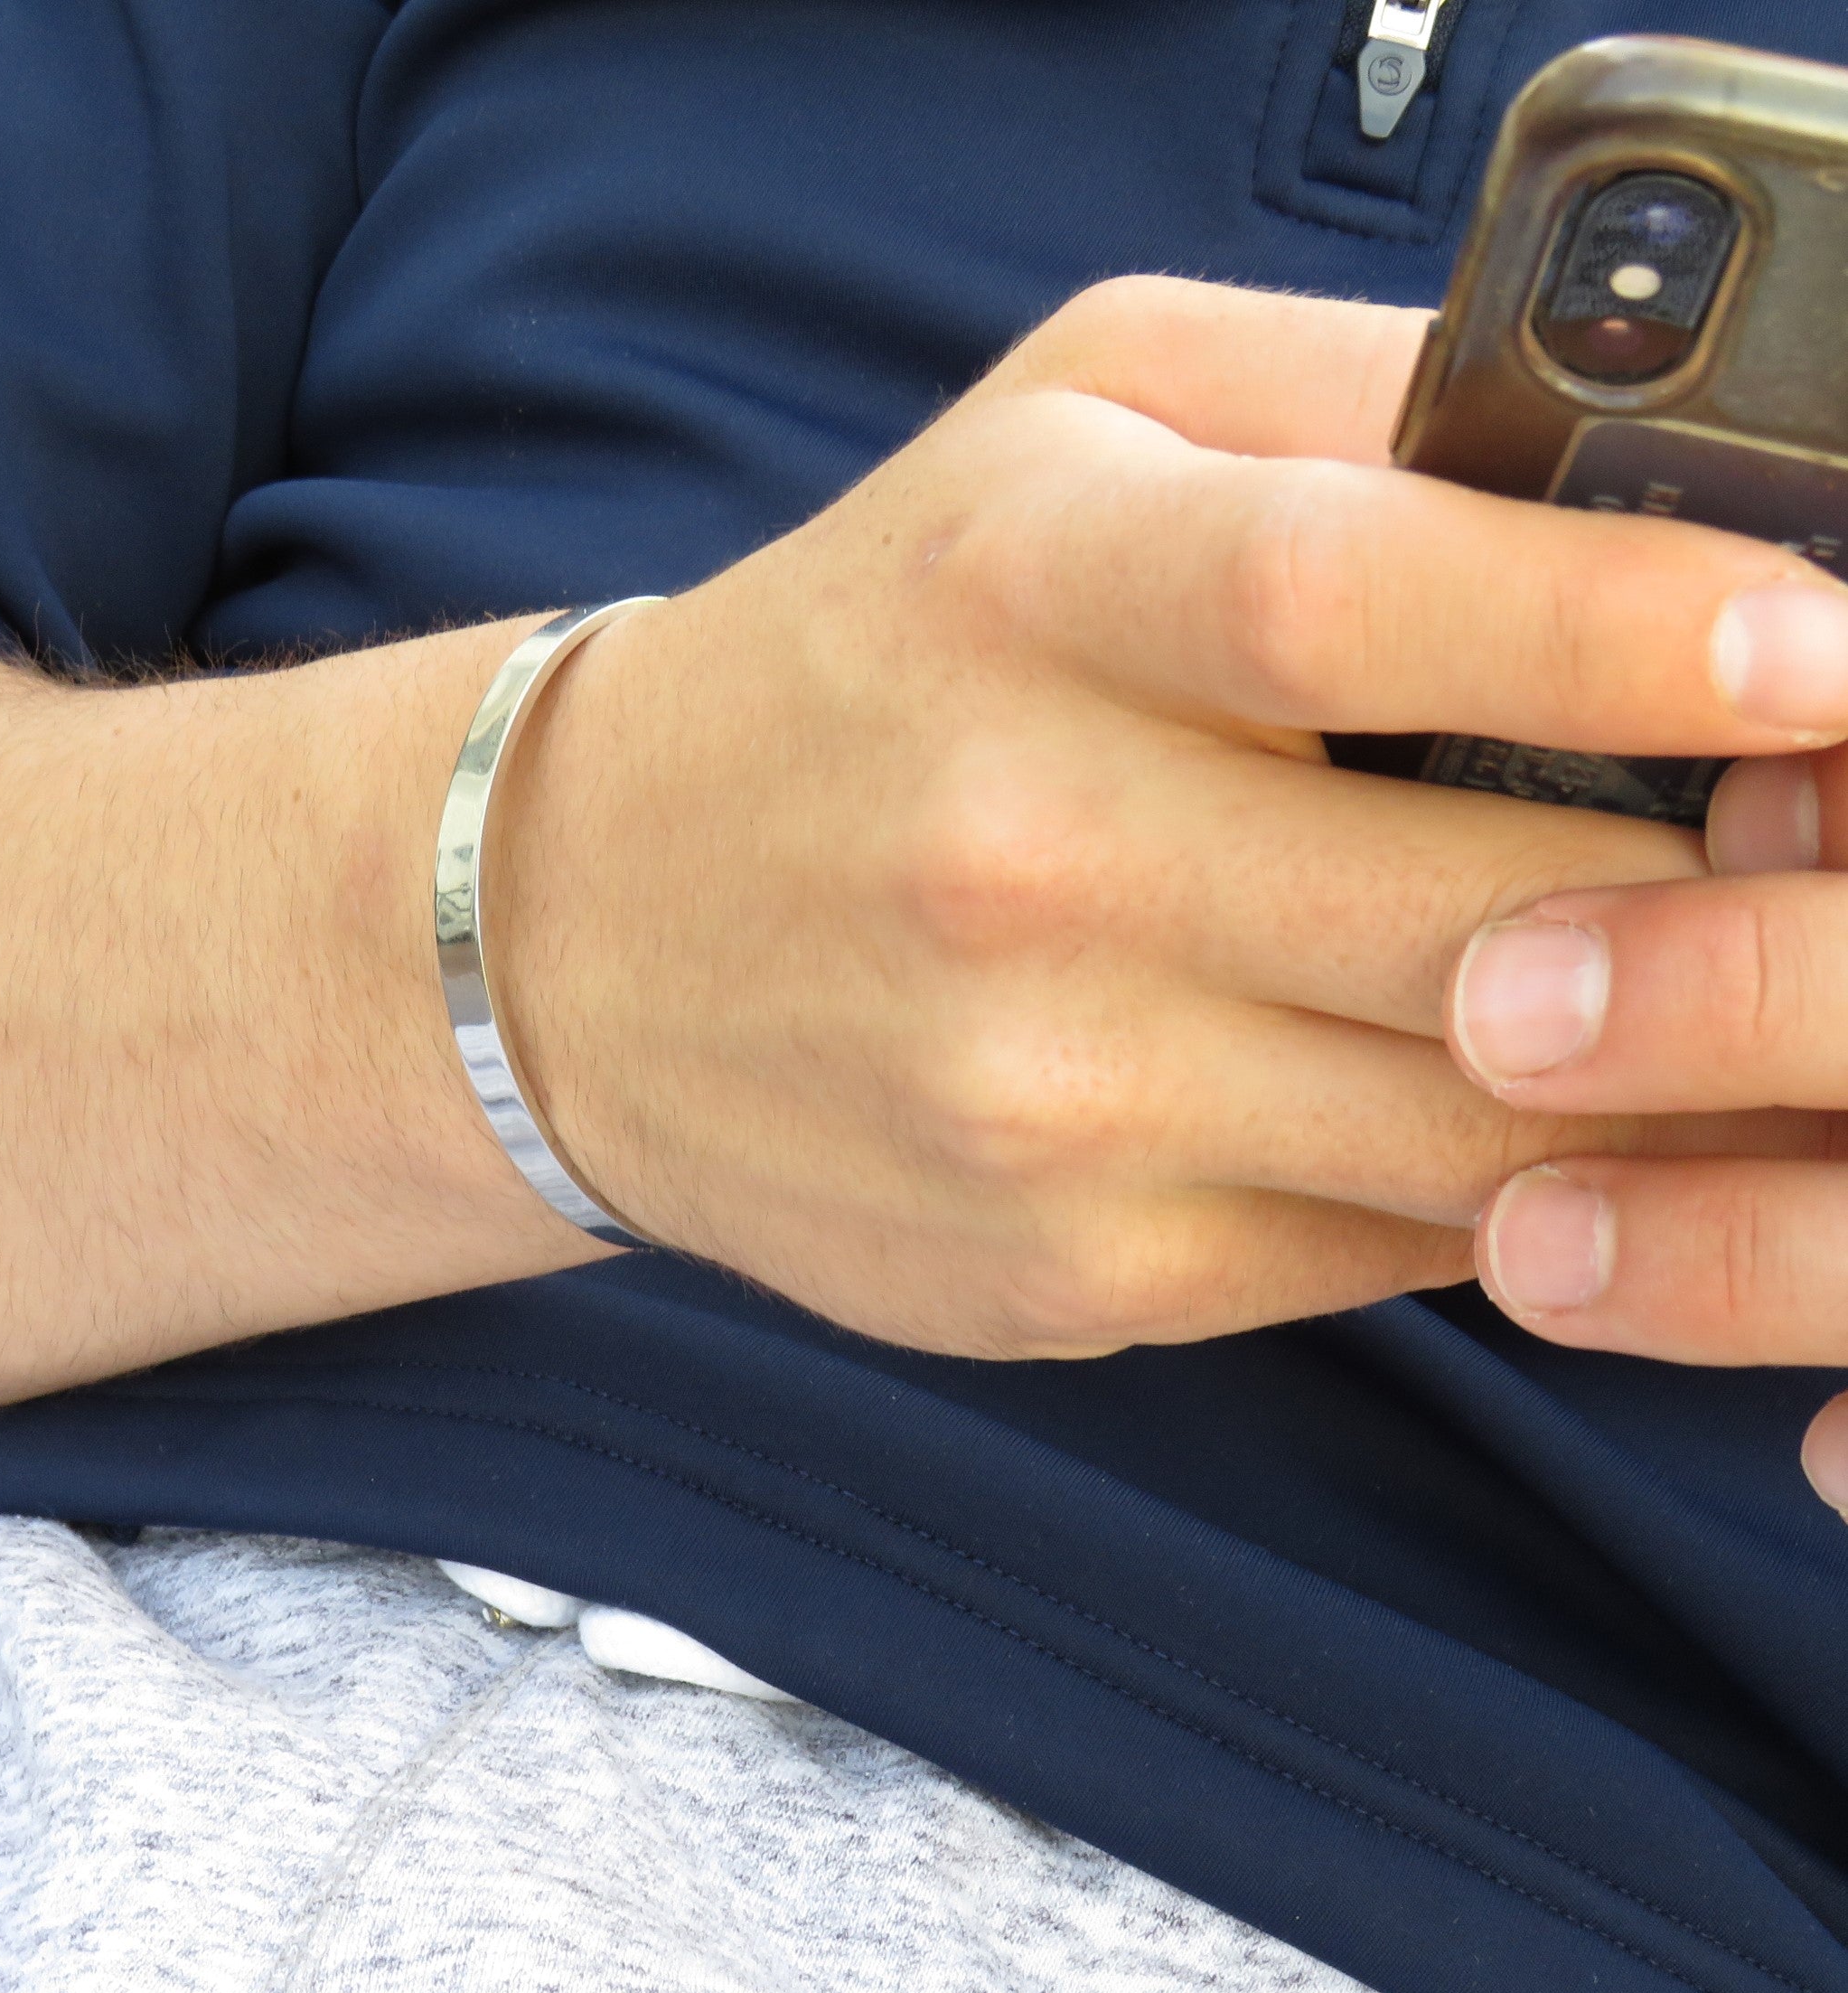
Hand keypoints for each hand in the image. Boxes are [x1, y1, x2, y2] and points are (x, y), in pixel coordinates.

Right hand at [495, 275, 1847, 1358]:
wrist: (590, 931)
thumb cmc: (870, 657)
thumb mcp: (1054, 436)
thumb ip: (1336, 405)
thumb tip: (1643, 453)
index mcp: (1024, 598)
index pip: (1342, 603)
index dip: (1621, 630)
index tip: (1826, 656)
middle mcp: (1017, 860)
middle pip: (1477, 925)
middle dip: (1725, 912)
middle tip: (1824, 858)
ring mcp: (1038, 1094)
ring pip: (1472, 1129)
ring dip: (1654, 1077)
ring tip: (1716, 993)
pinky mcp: (1064, 1264)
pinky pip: (1382, 1247)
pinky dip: (1500, 1179)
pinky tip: (1495, 1093)